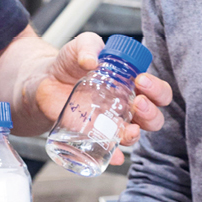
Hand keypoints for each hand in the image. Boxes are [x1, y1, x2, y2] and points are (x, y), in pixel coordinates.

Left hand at [35, 33, 173, 164]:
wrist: (44, 80)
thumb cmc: (70, 63)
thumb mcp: (81, 46)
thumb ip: (88, 46)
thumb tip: (91, 61)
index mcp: (130, 84)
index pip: (157, 91)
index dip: (156, 89)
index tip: (142, 80)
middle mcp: (126, 106)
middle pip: (153, 116)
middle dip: (151, 112)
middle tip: (138, 102)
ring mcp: (111, 123)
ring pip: (136, 134)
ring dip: (136, 134)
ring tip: (129, 129)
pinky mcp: (94, 135)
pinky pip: (110, 150)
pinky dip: (115, 155)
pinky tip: (114, 154)